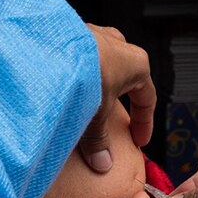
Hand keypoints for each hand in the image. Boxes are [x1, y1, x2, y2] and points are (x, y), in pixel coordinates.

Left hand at [78, 25, 155, 172]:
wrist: (50, 47)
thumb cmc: (86, 72)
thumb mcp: (97, 114)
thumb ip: (99, 140)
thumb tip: (102, 162)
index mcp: (136, 63)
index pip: (147, 98)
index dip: (143, 123)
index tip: (138, 139)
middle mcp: (118, 46)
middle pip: (124, 80)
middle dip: (118, 103)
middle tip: (111, 123)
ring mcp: (94, 37)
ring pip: (101, 68)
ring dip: (95, 89)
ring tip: (83, 108)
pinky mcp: (70, 35)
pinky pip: (79, 61)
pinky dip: (76, 78)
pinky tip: (64, 91)